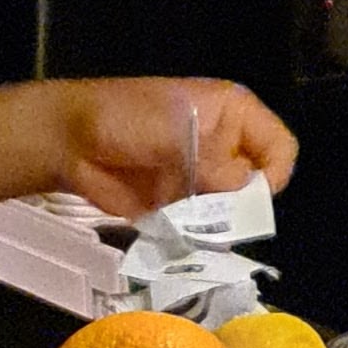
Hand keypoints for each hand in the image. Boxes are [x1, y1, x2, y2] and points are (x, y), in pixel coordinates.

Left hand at [38, 76, 297, 218]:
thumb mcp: (173, 131)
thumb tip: (244, 192)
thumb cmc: (123, 118)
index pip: (279, 145)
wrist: (68, 139)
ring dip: (217, 222)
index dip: (273, 172)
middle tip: (215, 215)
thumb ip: (212, 163)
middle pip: (258, 182)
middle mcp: (224, 145)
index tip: (249, 196)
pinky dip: (194, 234)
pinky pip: (201, 225)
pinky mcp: (179, 203)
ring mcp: (201, 176)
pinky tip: (177, 233)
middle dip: (242, 204)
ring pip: (231, 209)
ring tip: (191, 224)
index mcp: (233, 113)